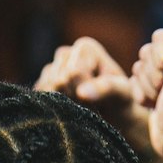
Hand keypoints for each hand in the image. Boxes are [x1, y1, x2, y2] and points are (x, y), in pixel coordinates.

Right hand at [35, 39, 151, 154]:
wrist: (113, 114)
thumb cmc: (121, 102)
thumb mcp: (122, 94)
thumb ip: (105, 89)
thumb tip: (82, 93)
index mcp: (85, 48)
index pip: (73, 73)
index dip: (85, 93)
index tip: (100, 100)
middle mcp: (65, 53)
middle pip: (58, 81)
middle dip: (74, 100)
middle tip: (90, 107)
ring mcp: (51, 68)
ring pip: (47, 90)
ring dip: (64, 105)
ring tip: (81, 107)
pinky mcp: (41, 84)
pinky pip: (40, 97)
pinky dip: (53, 108)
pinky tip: (69, 108)